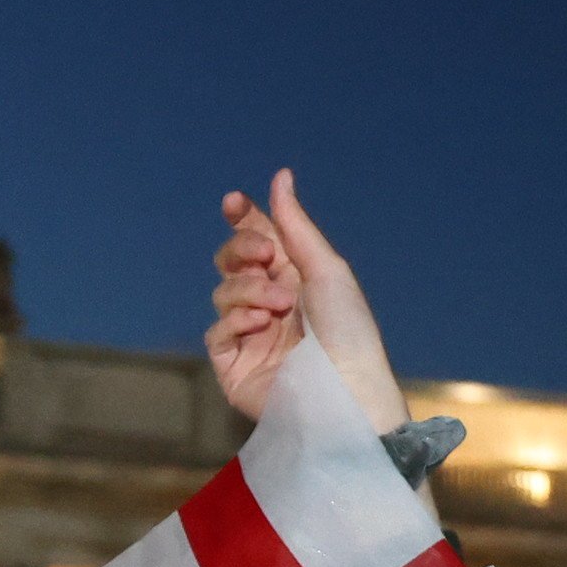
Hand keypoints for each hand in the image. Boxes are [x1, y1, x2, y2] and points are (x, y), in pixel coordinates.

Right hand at [205, 170, 399, 431]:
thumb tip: (280, 176)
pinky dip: (236, 322)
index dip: (242, 219)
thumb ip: (294, 225)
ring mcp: (250, 337)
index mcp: (295, 278)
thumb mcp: (325, 269)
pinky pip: (217, 332)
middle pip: (231, 262)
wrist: (345, 390)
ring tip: (279, 307)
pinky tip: (261, 326)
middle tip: (264, 256)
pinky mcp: (234, 367)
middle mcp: (270, 304)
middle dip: (242, 250)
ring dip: (249, 290)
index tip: (234, 203)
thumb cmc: (348, 331)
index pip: (257, 240)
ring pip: (223, 293)